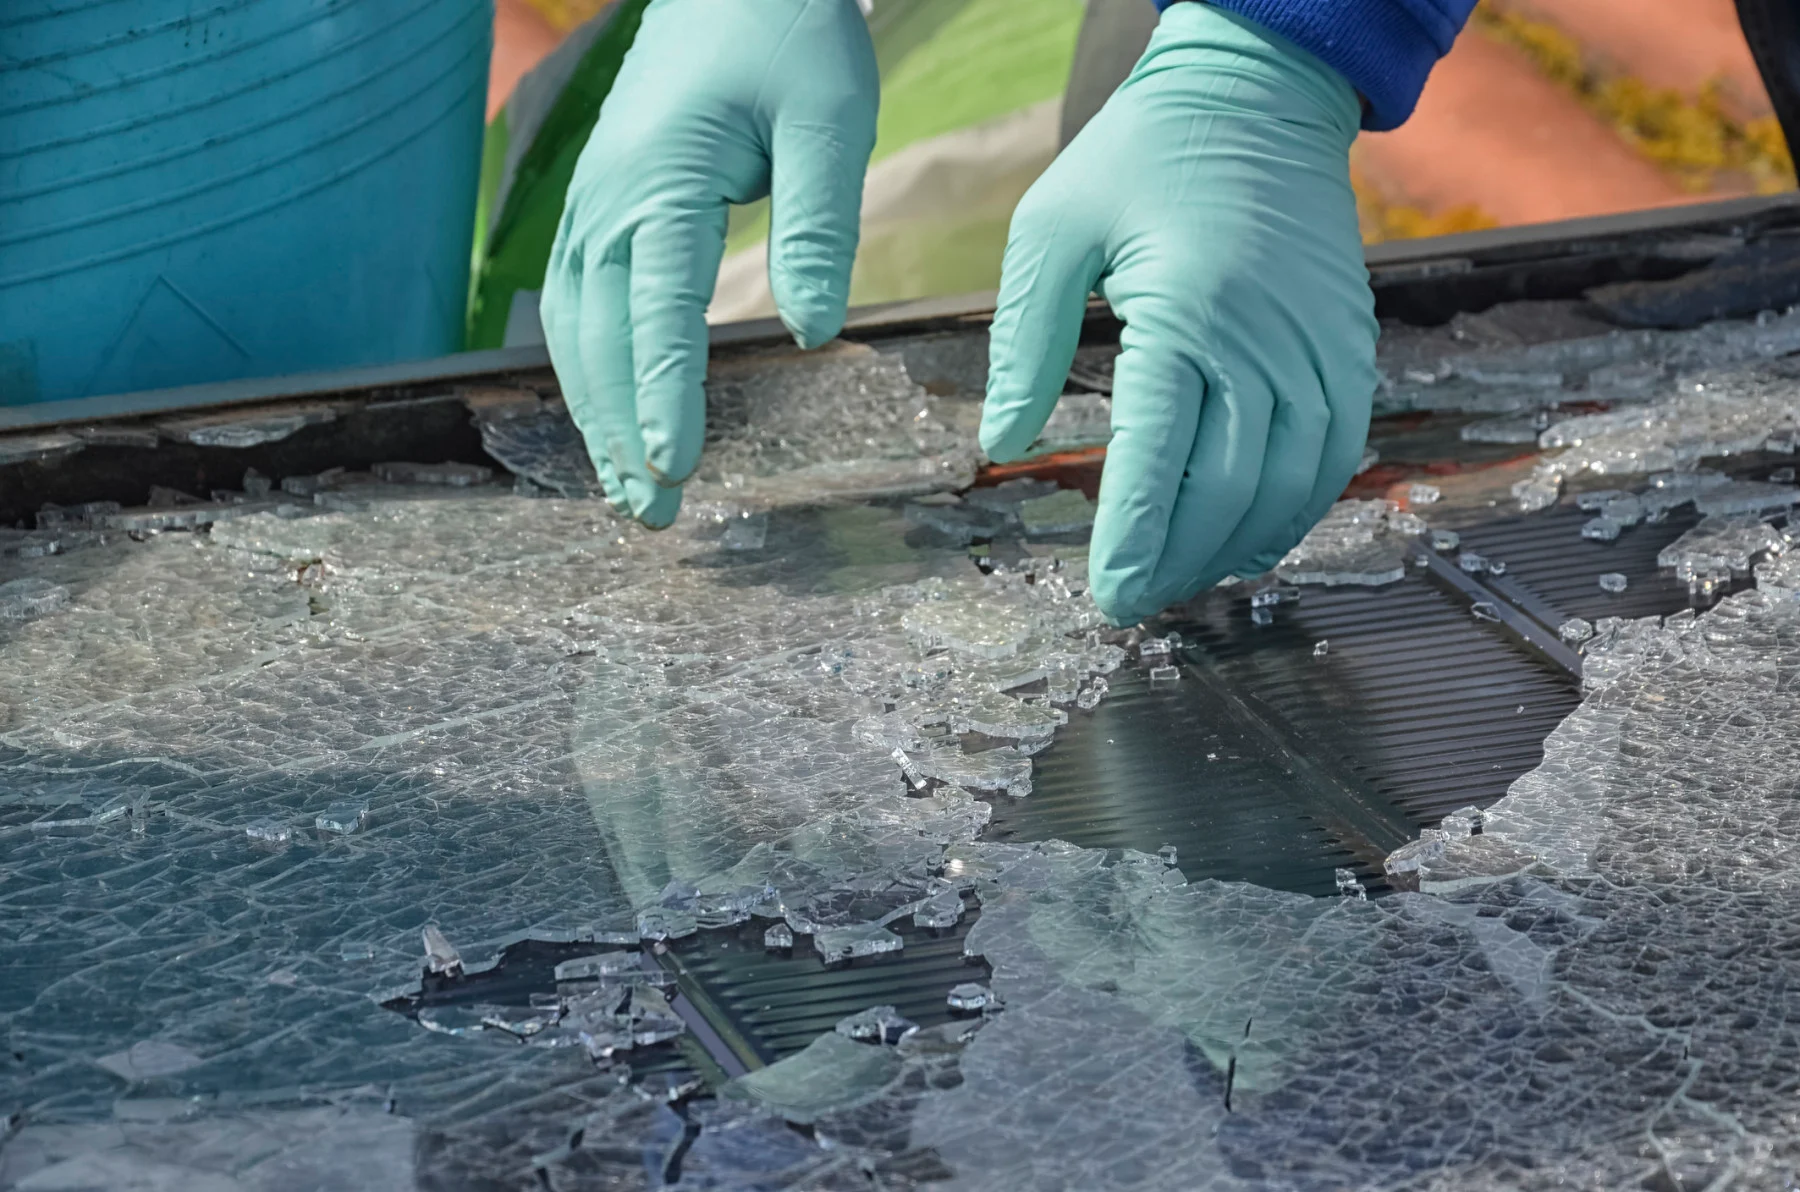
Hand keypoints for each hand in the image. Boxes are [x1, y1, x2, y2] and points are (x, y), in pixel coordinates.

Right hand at [542, 0, 877, 525]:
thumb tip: (814, 334)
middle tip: (652, 514)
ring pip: (575, 333)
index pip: (658, 308)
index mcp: (661, 180)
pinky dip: (591, 375)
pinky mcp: (599, 211)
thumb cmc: (786, 36)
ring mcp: (591, 207)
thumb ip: (820, 225)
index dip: (665, 394)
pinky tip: (612, 420)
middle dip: (621, 432)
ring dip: (597, 418)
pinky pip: (579, 309)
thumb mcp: (829, 117)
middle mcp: (606, 202)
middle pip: (598, 339)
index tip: (676, 465)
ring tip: (627, 492)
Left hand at [982, 3, 1377, 622]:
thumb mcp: (1052, 228)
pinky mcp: (1349, 348)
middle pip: (1230, 489)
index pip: (1159, 455)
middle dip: (1179, 561)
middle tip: (1135, 603)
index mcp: (1185, 309)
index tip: (1108, 595)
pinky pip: (1335, 454)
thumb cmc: (1142, 156)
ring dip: (1235, 547)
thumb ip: (1025, 342)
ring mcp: (1319, 347)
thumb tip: (1000, 447)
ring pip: (1289, 485)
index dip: (1134, 539)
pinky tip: (1248, 536)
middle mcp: (1264, 338)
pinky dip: (1294, 510)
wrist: (1259, 94)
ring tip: (1183, 580)